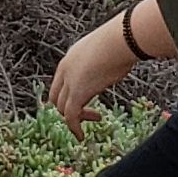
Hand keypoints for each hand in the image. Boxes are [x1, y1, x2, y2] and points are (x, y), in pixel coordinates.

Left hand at [48, 17, 142, 135]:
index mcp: (71, 58)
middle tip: (85, 113)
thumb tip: (120, 61)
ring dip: (75, 118)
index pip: (60, 82)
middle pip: (56, 96)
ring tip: (95, 119)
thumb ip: (105, 60)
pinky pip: (70, 116)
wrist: (120, 40)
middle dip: (67, 108)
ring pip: (62, 108)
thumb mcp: (106, 51)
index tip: (81, 102)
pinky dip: (74, 128)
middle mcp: (66, 70)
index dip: (66, 95)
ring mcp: (70, 82)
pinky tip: (81, 135)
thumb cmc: (121, 42)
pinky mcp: (77, 93)